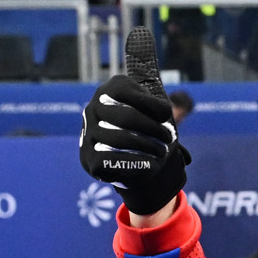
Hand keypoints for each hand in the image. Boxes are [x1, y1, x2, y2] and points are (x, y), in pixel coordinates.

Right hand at [79, 74, 189, 217]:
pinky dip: (137, 163)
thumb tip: (164, 111)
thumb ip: (158, 105)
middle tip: (169, 138)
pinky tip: (152, 166)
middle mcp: (93, 109)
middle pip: (126, 117)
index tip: (166, 114)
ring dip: (148, 147)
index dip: (151, 104)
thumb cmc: (144, 128)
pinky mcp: (89, 158)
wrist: (126, 158)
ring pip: (120, 139)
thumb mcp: (152, 109)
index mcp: (108, 91)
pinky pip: (113, 160)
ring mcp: (88, 133)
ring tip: (162, 151)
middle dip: (153, 129)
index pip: (126, 91)